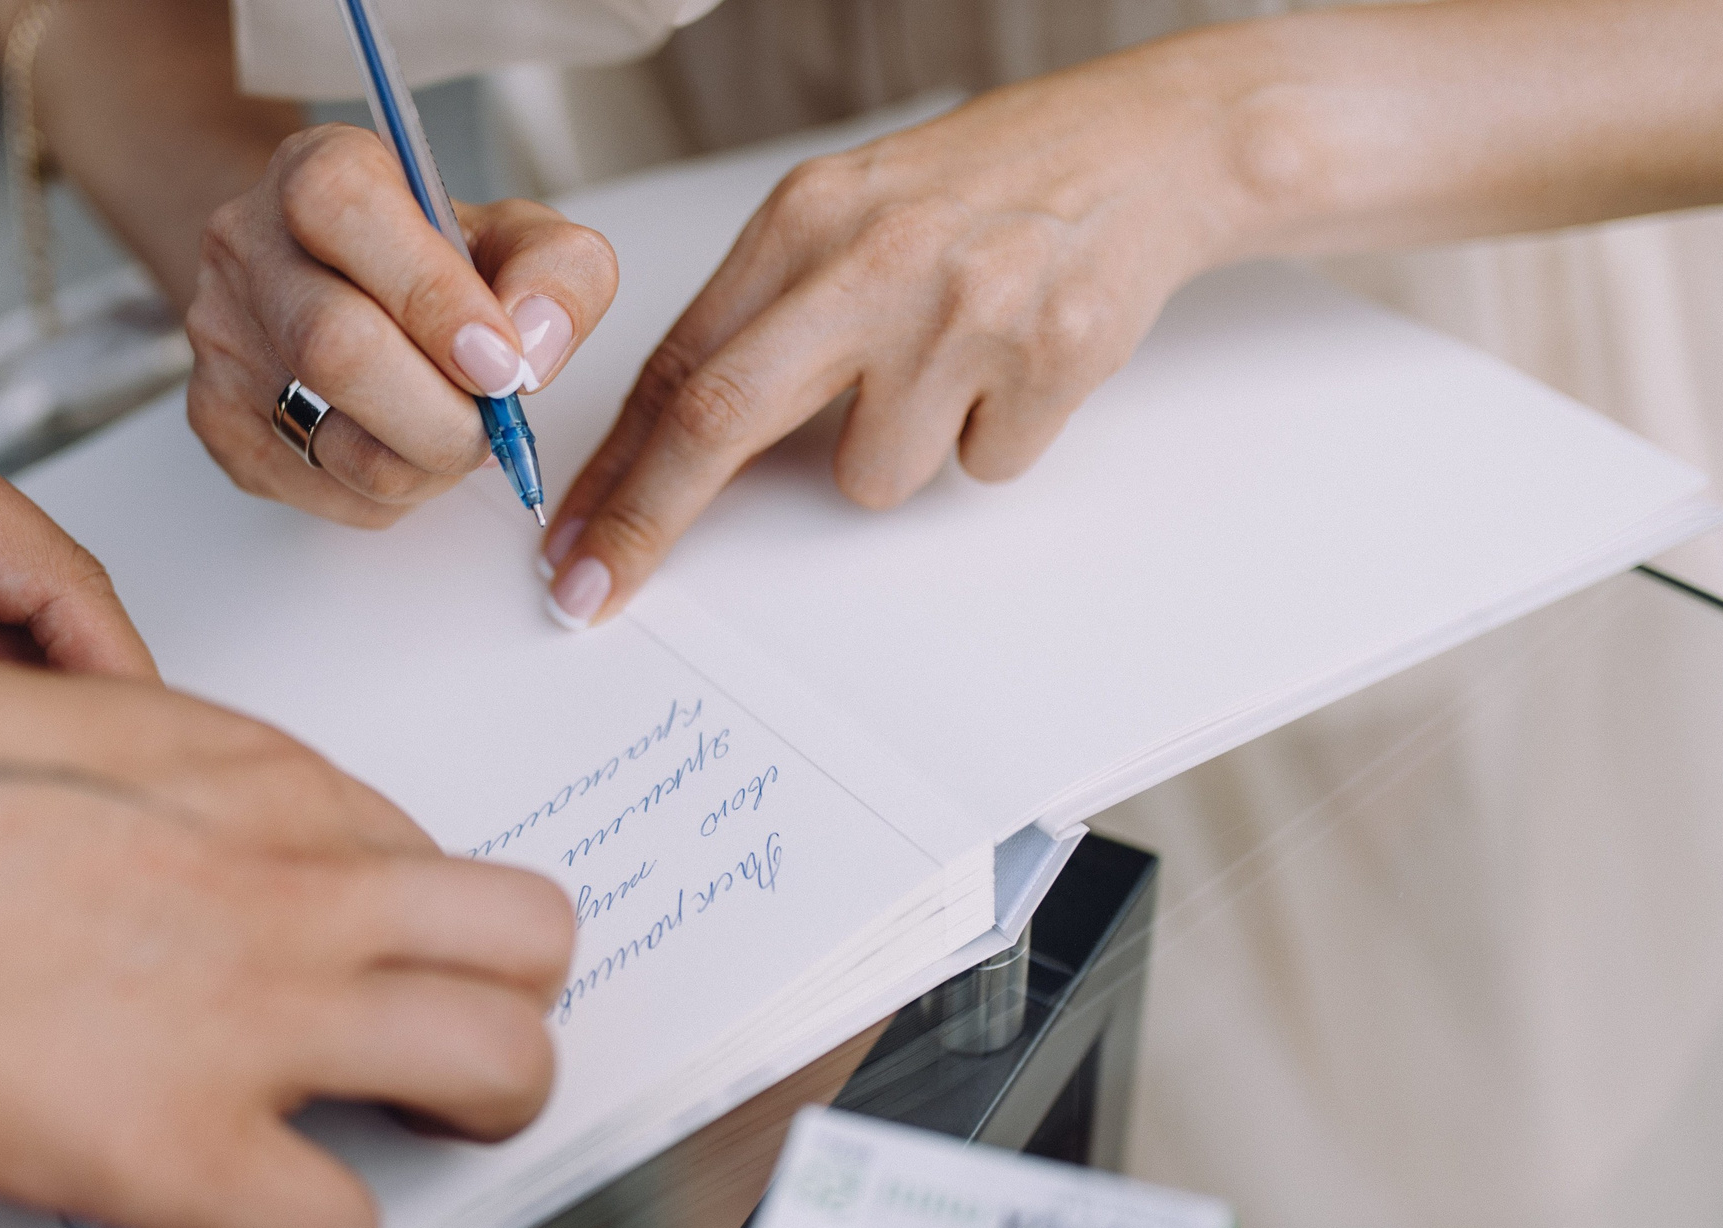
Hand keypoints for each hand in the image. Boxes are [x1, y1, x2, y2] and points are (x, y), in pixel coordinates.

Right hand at [0, 650, 574, 1227]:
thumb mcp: (58, 711)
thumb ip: (160, 773)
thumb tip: (169, 825)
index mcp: (258, 776)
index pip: (424, 849)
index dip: (407, 915)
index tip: (366, 950)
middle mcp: (297, 886)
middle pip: (530, 938)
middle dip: (508, 997)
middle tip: (442, 1036)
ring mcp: (260, 1017)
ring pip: (505, 1069)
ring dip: (473, 1110)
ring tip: (404, 1127)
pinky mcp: (184, 1148)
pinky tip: (256, 1213)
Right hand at [185, 124, 617, 526]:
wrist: (339, 286)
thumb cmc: (433, 263)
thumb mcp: (517, 238)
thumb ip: (557, 273)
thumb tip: (533, 346)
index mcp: (317, 171)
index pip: (348, 213)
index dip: (432, 298)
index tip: (499, 362)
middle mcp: (247, 248)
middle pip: (337, 348)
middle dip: (445, 416)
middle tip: (494, 428)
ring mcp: (223, 341)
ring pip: (341, 446)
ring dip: (429, 462)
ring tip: (453, 431)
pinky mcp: (220, 425)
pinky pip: (330, 493)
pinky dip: (395, 490)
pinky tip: (402, 444)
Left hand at [539, 45, 1258, 625]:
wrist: (1152, 146)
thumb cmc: (986, 191)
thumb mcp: (849, 216)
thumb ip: (765, 316)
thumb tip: (672, 445)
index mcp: (806, 219)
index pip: (678, 364)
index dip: (612, 466)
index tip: (569, 538)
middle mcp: (874, 259)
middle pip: (722, 420)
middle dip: (649, 520)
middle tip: (598, 585)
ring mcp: (964, 311)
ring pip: (870, 479)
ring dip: (900, 453)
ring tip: (952, 368)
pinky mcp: (1051, 357)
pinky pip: (978, 469)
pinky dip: (990, 439)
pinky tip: (1016, 365)